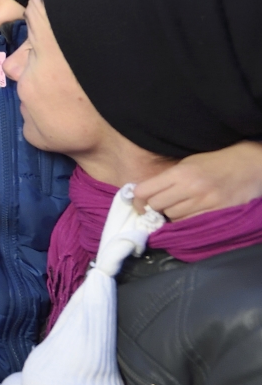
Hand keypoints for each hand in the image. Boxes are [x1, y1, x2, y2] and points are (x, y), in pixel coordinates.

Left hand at [132, 140, 261, 219]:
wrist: (248, 165)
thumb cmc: (214, 161)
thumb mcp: (187, 163)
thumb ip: (167, 178)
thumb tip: (144, 194)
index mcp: (180, 173)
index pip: (145, 191)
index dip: (137, 199)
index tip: (139, 203)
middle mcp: (191, 188)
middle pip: (157, 206)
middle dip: (154, 207)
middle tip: (159, 205)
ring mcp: (205, 202)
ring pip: (172, 217)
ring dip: (171, 214)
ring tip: (179, 206)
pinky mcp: (218, 213)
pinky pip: (190, 223)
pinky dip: (186, 221)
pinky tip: (190, 213)